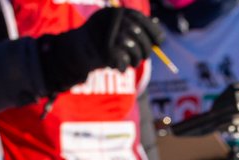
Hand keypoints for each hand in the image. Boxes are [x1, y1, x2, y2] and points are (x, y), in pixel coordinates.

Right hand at [39, 7, 163, 95]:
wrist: (78, 49)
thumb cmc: (102, 39)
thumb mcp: (118, 28)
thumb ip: (135, 27)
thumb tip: (159, 32)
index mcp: (116, 13)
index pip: (141, 20)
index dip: (153, 31)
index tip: (160, 42)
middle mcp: (112, 21)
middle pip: (139, 35)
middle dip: (146, 49)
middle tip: (143, 57)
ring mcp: (108, 35)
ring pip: (134, 50)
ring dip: (136, 60)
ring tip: (131, 62)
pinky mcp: (105, 51)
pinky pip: (124, 62)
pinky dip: (123, 67)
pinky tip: (119, 67)